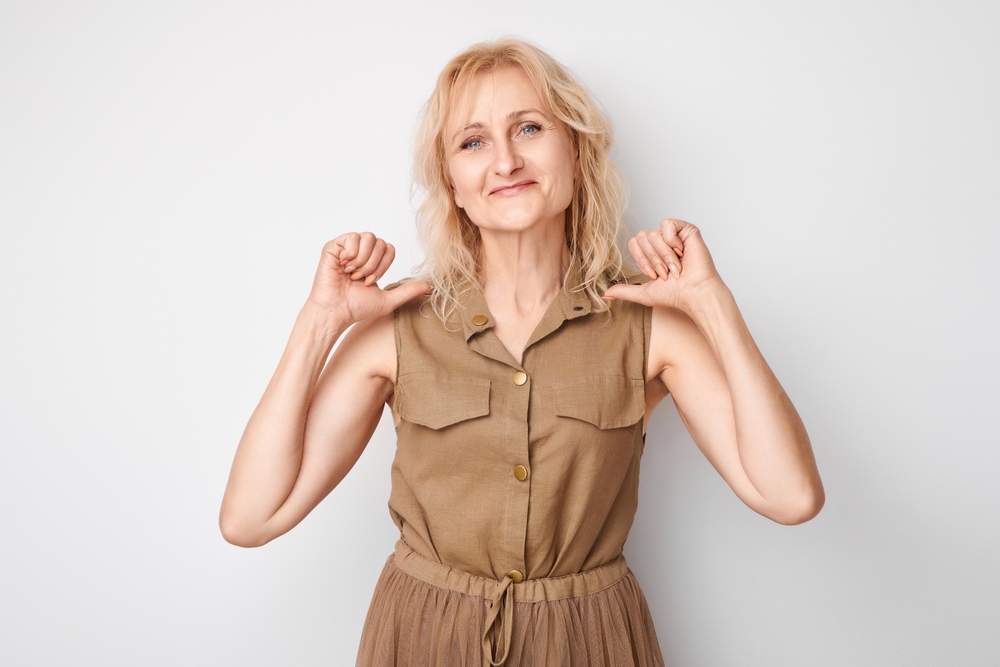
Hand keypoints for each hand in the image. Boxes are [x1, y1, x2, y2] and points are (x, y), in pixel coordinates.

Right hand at [306, 232, 429, 325]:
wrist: (336, 312)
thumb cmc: (356, 307)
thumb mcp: (388, 300)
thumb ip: (408, 290)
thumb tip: (430, 286)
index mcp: (372, 261)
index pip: (389, 248)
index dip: (383, 266)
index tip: (371, 281)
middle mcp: (360, 252)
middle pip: (380, 242)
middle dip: (373, 265)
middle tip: (360, 279)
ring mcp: (347, 248)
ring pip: (368, 238)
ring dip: (363, 261)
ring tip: (351, 274)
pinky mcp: (333, 247)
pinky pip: (352, 237)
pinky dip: (350, 255)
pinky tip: (342, 267)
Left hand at [604, 218, 724, 310]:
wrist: (693, 292)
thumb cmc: (674, 294)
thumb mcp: (643, 293)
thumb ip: (624, 291)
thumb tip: (605, 294)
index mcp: (652, 253)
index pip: (633, 243)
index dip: (641, 260)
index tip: (653, 275)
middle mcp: (662, 242)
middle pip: (641, 237)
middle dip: (652, 259)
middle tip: (665, 272)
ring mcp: (674, 236)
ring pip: (653, 234)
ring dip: (664, 255)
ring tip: (676, 267)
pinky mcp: (686, 230)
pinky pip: (667, 224)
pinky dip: (672, 240)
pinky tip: (682, 251)